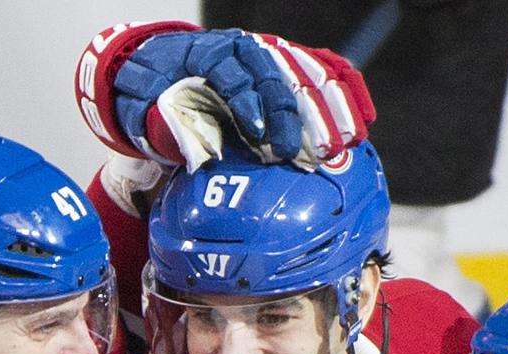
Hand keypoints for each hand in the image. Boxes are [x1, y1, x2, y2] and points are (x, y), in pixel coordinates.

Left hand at [75, 22, 375, 170]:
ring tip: (348, 141)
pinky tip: (364, 117)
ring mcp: (267, 52)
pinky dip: (345, 90)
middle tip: (313, 151)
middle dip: (297, 113)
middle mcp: (242, 46)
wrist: (159, 65)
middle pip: (276, 73)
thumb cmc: (152, 93)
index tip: (260, 137)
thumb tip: (195, 150)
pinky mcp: (284, 63)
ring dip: (330, 106)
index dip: (248, 105)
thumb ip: (164, 126)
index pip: (232, 75)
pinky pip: (322, 70)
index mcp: (205, 54)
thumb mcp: (143, 110)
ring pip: (305, 71)